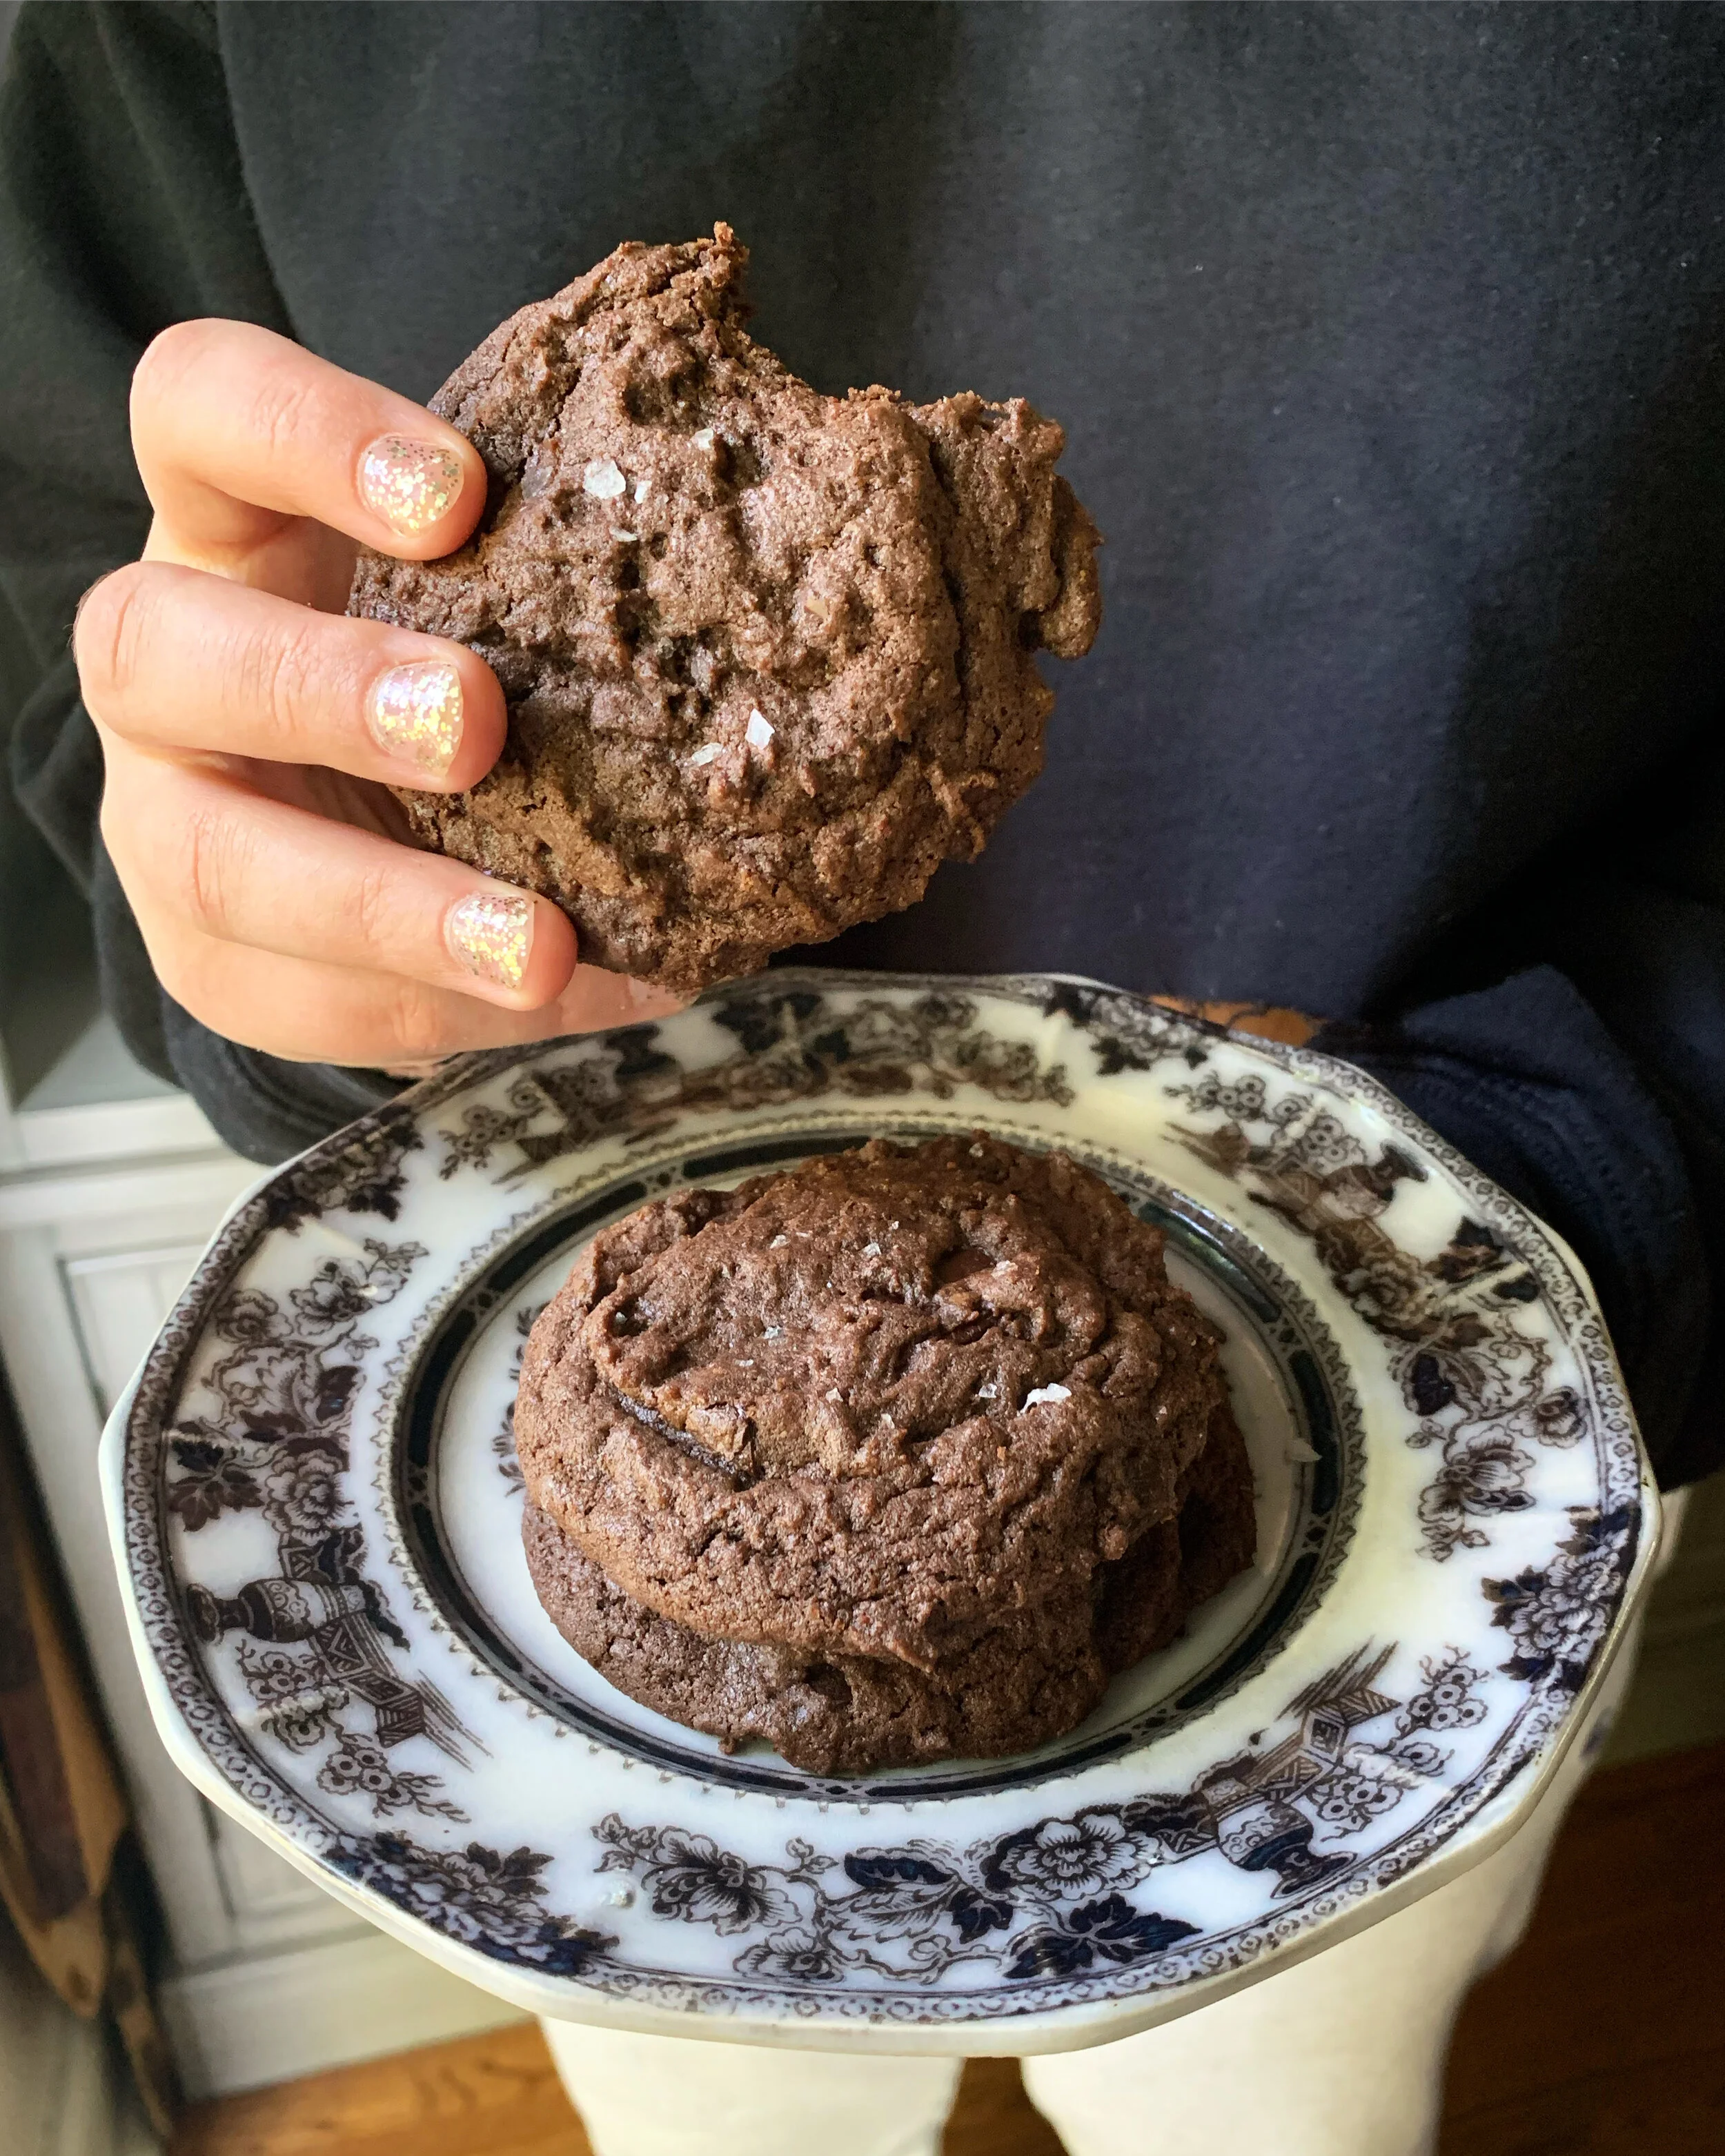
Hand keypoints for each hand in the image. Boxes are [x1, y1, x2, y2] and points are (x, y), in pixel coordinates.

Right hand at [75, 320, 681, 1068]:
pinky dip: (439, 1005)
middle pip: (148, 641)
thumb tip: (797, 582)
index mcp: (232, 521)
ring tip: (535, 944)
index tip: (462, 493)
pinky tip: (563, 995)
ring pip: (208, 855)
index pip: (199, 409)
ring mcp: (166, 818)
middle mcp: (166, 661)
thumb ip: (567, 558)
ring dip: (383, 905)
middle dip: (318, 684)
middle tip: (476, 722)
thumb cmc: (457, 659)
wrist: (371, 833)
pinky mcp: (211, 960)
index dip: (306, 434)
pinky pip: (299, 1000)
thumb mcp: (491, 588)